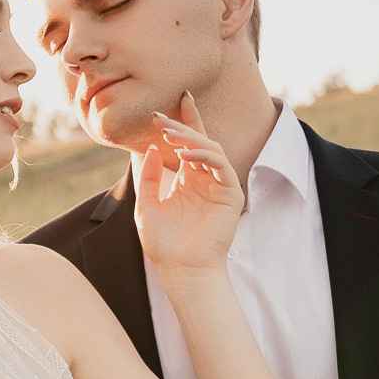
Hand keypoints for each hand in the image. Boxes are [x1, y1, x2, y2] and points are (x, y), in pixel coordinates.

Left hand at [133, 93, 242, 277]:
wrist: (181, 269)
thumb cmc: (164, 244)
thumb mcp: (147, 206)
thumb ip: (150, 178)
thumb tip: (150, 150)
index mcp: (188, 180)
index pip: (187, 146)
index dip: (181, 125)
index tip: (165, 109)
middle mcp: (205, 180)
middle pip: (199, 142)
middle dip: (181, 127)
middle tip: (161, 117)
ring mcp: (220, 185)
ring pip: (211, 149)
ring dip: (190, 139)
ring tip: (169, 135)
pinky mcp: (231, 193)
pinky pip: (221, 166)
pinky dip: (204, 156)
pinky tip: (184, 155)